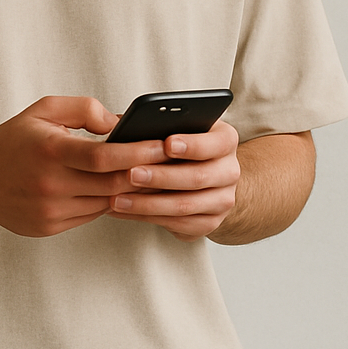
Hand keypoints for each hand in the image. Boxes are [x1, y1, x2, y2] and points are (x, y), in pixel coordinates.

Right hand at [0, 96, 167, 237]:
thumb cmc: (13, 140)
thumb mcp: (44, 110)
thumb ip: (84, 109)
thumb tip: (120, 122)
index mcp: (49, 150)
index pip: (104, 156)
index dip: (138, 152)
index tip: (161, 145)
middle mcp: (49, 183)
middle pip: (111, 183)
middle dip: (144, 173)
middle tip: (169, 162)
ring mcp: (49, 210)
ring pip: (105, 203)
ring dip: (127, 190)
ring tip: (149, 176)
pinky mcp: (48, 227)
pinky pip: (90, 215)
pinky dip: (105, 202)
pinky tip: (114, 189)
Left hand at [104, 119, 240, 240]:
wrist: (205, 177)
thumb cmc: (181, 145)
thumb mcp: (176, 127)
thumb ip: (156, 124)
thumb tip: (123, 125)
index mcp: (225, 141)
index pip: (215, 143)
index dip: (192, 144)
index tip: (167, 143)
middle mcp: (229, 171)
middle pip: (198, 177)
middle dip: (161, 177)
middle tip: (131, 174)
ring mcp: (222, 200)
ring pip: (185, 205)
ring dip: (148, 204)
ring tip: (118, 199)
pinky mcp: (210, 223)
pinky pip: (178, 224)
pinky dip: (147, 218)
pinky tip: (124, 210)